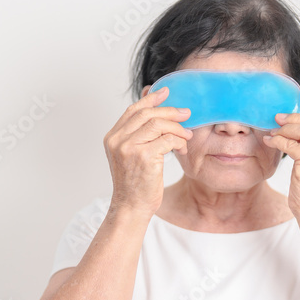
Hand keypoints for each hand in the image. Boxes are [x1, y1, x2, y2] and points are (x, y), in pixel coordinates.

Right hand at [103, 85, 193, 217]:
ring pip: (158, 124)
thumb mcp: (131, 156)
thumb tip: (157, 113)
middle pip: (147, 113)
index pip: (133, 110)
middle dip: (170, 111)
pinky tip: (182, 148)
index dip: (150, 99)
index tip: (166, 92)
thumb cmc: (135, 184)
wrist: (131, 207)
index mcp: (112, 137)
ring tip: (187, 136)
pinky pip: (167, 139)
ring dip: (177, 128)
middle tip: (186, 114)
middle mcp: (117, 140)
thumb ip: (138, 136)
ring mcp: (128, 147)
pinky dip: (179, 141)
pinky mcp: (143, 156)